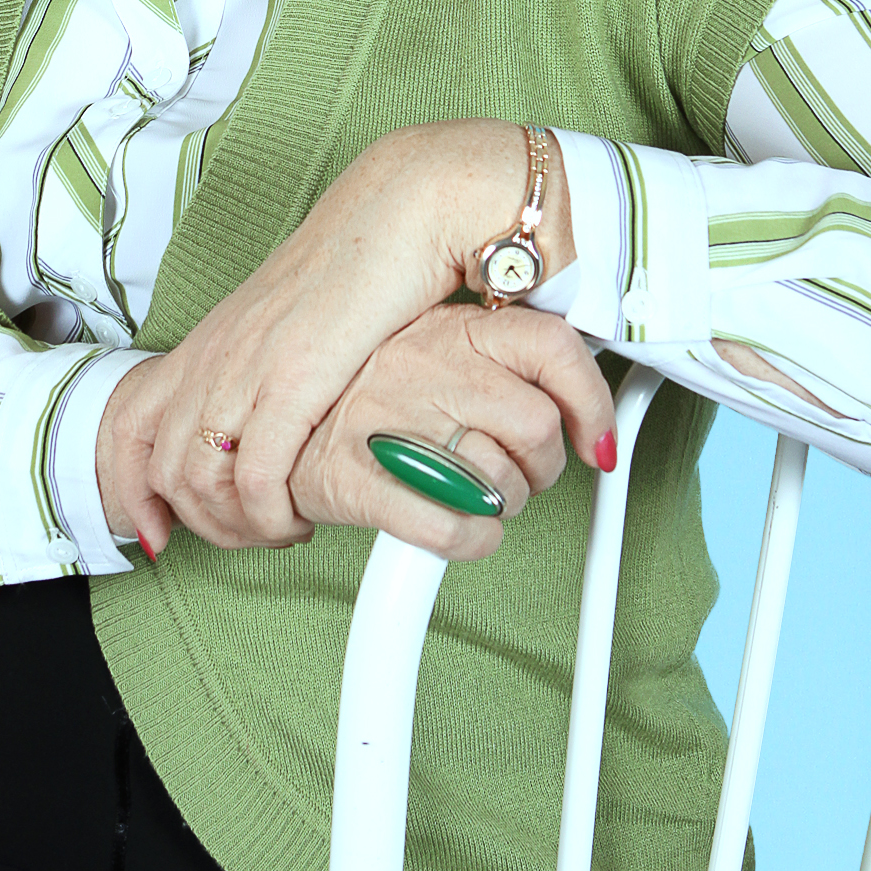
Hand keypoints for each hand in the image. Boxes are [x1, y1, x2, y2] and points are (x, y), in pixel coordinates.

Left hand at [96, 121, 577, 554]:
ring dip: (236, 526)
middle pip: (157, 465)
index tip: (156, 529)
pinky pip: (255, 476)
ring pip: (197, 480)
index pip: (126, 419)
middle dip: (195, 522)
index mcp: (211, 339)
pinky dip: (271, 516)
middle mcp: (215, 353)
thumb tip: (269, 420)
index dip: (123, 484)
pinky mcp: (293, 378)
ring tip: (283, 527)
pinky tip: (304, 516)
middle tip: (248, 536)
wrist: (402, 209)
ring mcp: (247, 365)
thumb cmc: (366, 265)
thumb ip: (268, 366)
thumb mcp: (294, 323)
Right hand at [286, 304, 614, 558]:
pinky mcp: (357, 481)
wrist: (274, 424)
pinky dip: (474, 542)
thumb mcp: (434, 344)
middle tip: (522, 473)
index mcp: (450, 327)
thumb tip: (576, 395)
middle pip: (536, 426)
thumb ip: (499, 358)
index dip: (591, 404)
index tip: (596, 439)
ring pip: (500, 483)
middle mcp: (423, 365)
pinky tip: (465, 532)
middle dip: (542, 467)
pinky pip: (453, 530)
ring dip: (505, 507)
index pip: (552, 349)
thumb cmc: (364, 390)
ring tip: (480, 499)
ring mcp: (388, 420)